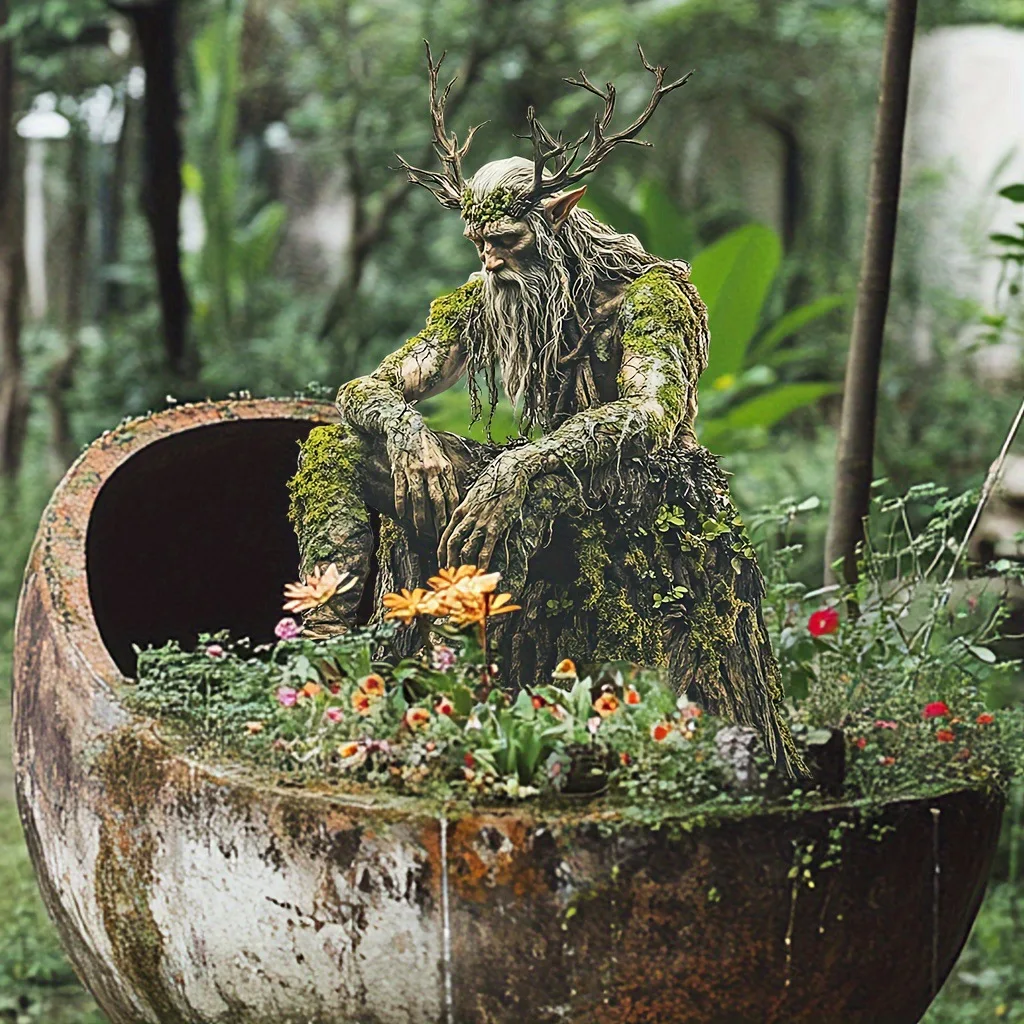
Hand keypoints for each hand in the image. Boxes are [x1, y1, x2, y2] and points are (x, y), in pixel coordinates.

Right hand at [387, 424, 459, 538]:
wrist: (405, 424)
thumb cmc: (425, 444)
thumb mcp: (440, 457)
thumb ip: (446, 476)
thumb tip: (454, 498)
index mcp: (445, 468)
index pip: (452, 496)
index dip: (453, 514)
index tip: (453, 528)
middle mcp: (432, 469)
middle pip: (438, 500)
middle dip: (439, 521)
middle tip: (439, 537)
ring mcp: (415, 469)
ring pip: (419, 498)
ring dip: (420, 517)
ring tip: (421, 531)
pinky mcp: (400, 468)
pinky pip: (401, 489)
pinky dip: (402, 503)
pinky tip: (402, 515)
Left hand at [439, 453, 529, 568]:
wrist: (509, 471)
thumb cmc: (494, 483)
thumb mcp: (475, 496)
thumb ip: (469, 511)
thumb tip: (465, 524)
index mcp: (461, 510)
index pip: (446, 535)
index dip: (442, 552)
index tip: (441, 563)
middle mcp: (468, 517)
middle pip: (452, 544)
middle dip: (449, 562)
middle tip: (451, 575)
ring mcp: (481, 521)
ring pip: (466, 547)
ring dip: (464, 564)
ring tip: (465, 577)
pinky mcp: (496, 524)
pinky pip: (486, 546)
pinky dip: (483, 560)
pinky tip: (483, 570)